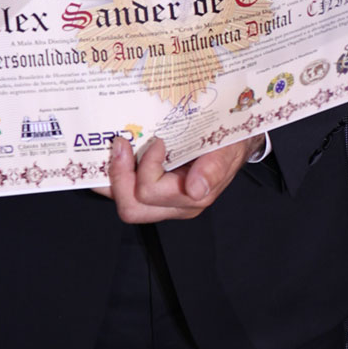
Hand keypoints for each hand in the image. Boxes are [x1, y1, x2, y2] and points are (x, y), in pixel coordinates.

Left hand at [103, 134, 256, 221]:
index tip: (158, 140)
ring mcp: (163, 204)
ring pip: (125, 205)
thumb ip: (214, 168)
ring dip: (113, 178)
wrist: (234, 143)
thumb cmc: (230, 143)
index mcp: (194, 198)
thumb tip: (196, 188)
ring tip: (114, 150)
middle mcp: (176, 207)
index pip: (153, 192)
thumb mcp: (227, 149)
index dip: (147, 166)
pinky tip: (114, 157)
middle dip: (120, 176)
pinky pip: (126, 195)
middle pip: (132, 208)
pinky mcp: (153, 197)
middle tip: (121, 144)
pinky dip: (114, 178)